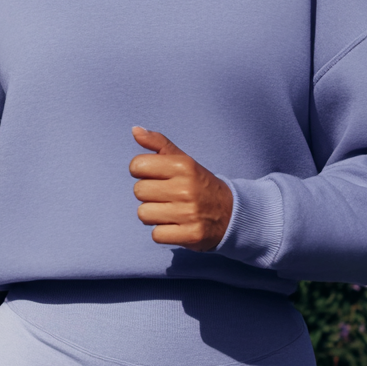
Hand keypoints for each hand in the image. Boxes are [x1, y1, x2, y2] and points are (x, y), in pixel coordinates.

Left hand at [130, 127, 233, 251]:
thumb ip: (158, 143)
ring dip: (154, 215)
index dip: (141, 171)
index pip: (137, 165)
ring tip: (170, 211)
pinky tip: (176, 225)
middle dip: (149, 194)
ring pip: (143, 214)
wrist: (231, 213)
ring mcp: (189, 213)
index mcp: (183, 166)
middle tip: (166, 195)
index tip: (154, 175)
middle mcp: (186, 188)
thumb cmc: (199, 184)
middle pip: (138, 191)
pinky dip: (163, 232)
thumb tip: (135, 130)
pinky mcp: (191, 235)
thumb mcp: (183, 160)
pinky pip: (156, 235)